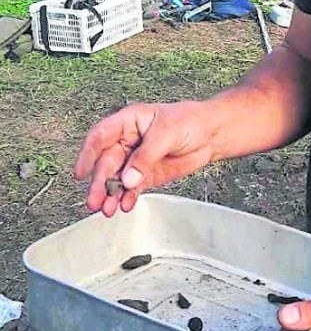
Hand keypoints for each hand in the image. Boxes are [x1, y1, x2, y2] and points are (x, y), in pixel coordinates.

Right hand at [74, 101, 213, 216]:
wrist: (211, 134)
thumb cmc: (190, 121)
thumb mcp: (168, 132)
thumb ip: (146, 155)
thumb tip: (128, 178)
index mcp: (128, 122)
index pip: (100, 136)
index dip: (88, 154)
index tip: (80, 173)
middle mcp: (127, 141)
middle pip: (105, 163)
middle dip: (99, 183)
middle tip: (96, 201)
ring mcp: (134, 160)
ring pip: (115, 179)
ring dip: (109, 195)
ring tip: (108, 209)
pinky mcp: (145, 175)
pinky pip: (130, 189)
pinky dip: (126, 198)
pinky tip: (124, 206)